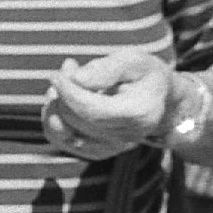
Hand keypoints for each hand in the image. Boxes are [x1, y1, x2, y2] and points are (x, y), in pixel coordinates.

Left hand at [42, 48, 172, 158]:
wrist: (158, 98)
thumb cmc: (143, 74)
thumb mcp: (132, 60)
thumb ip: (106, 69)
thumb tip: (75, 79)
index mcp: (140, 113)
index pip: (92, 110)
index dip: (69, 92)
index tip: (60, 73)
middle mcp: (127, 137)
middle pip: (76, 120)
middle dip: (62, 94)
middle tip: (68, 70)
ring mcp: (111, 148)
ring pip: (63, 133)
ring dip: (55, 106)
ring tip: (67, 83)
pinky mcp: (96, 152)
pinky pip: (60, 139)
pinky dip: (53, 118)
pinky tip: (64, 100)